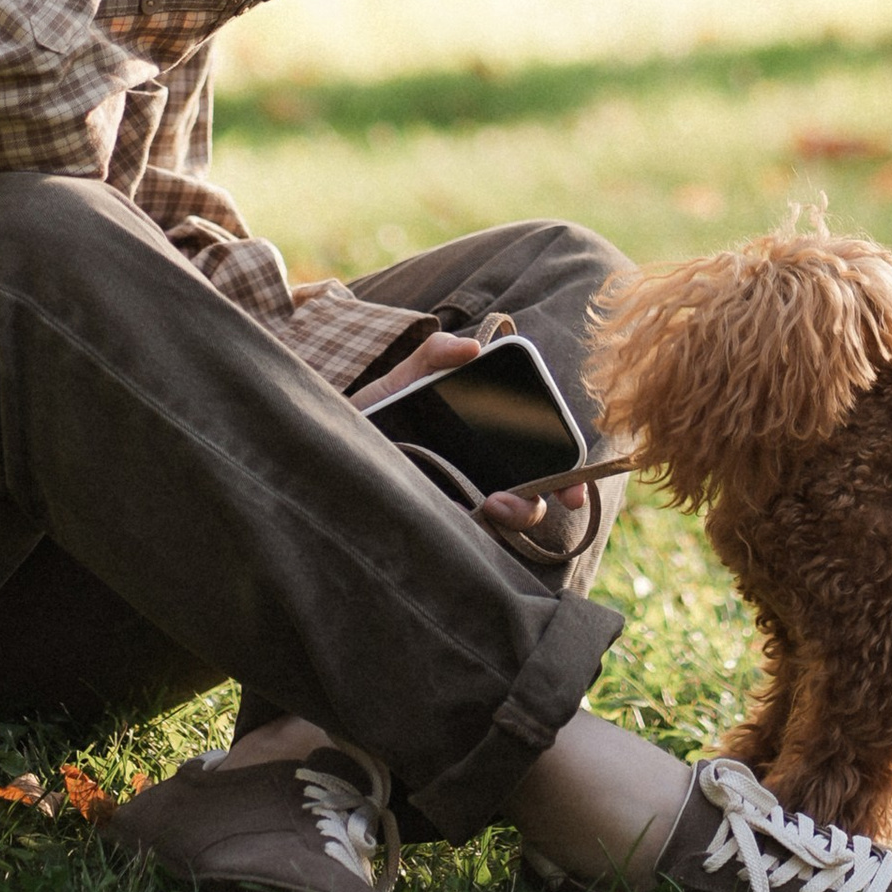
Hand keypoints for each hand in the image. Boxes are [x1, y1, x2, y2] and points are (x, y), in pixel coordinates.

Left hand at [357, 332, 594, 551]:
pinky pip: (468, 544)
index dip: (566, 468)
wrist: (319, 454)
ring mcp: (461, 504)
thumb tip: (472, 348)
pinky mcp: (438, 528)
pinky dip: (477, 537)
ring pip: (510, 521)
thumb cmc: (368, 417)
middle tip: (552, 498)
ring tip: (491, 503)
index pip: (540, 452)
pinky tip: (463, 520)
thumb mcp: (400, 382)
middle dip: (551, 499)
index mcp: (485, 436)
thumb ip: (433, 356)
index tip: (571, 483)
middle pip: (536, 493)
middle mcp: (481, 474)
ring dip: (518, 514)